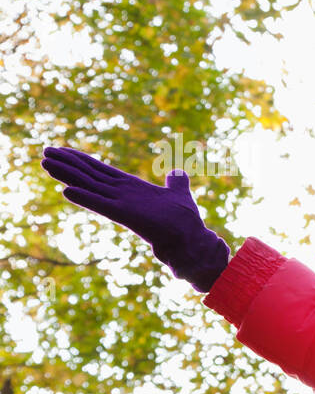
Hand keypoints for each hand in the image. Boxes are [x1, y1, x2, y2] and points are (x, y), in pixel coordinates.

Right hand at [41, 146, 230, 291]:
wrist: (191, 243)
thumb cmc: (185, 222)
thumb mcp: (179, 195)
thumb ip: (176, 184)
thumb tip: (178, 173)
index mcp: (131, 188)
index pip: (101, 170)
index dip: (81, 160)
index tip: (61, 150)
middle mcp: (122, 196)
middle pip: (90, 176)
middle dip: (68, 164)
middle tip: (44, 153)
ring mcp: (123, 205)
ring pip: (90, 187)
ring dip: (68, 175)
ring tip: (46, 164)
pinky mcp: (127, 216)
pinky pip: (103, 205)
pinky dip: (86, 198)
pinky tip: (66, 191)